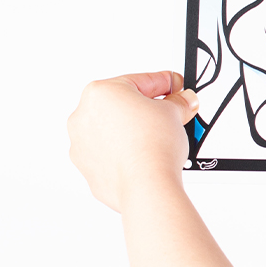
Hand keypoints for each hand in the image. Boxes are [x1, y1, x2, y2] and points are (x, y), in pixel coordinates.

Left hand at [68, 72, 198, 212]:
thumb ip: (178, 102)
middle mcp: (83, 116)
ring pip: (115, 131)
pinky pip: (111, 154)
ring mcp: (82, 145)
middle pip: (124, 106)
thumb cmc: (151, 146)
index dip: (166, 83)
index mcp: (100, 92)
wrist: (146, 185)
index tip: (177, 88)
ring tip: (162, 137)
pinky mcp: (88, 169)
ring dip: (136, 131)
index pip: (141, 81)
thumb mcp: (175, 112)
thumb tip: (183, 101)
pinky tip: (147, 155)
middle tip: (172, 114)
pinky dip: (127, 152)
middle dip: (149, 109)